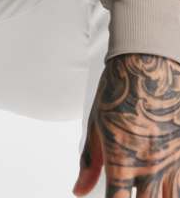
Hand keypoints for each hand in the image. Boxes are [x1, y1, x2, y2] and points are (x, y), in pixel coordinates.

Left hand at [72, 53, 179, 196]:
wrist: (148, 64)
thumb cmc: (117, 92)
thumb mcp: (96, 125)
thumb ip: (89, 163)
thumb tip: (78, 192)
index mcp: (122, 160)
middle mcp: (149, 167)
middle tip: (131, 194)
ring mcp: (172, 162)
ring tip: (145, 192)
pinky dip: (172, 190)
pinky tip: (162, 187)